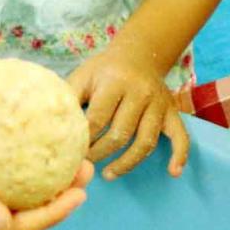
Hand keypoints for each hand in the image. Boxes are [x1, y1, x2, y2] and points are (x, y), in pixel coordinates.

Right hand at [0, 95, 90, 229]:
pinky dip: (16, 129)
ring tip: (68, 138)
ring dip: (43, 159)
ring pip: (13, 169)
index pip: (20, 224)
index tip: (79, 193)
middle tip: (84, 163)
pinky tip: (33, 105)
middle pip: (24, 199)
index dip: (54, 215)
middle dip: (59, 188)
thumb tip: (7, 222)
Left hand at [69, 47, 188, 178]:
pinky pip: (180, 136)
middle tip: (86, 164)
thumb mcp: (83, 75)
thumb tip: (48, 124)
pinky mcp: (172, 112)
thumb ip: (68, 97)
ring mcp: (158, 104)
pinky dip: (180, 155)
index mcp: (115, 82)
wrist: (139, 54)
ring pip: (146, 141)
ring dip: (127, 163)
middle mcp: (140, 93)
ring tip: (108, 174)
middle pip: (121, 133)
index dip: (84, 139)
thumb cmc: (104, 70)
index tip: (72, 151)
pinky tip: (173, 172)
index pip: (98, 118)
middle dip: (100, 153)